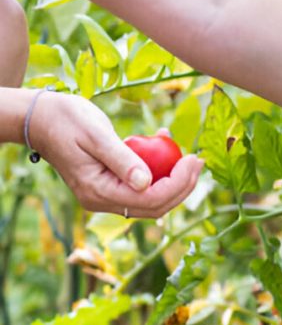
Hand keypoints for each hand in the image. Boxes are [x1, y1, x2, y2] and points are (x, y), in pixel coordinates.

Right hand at [28, 93, 202, 217]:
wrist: (40, 118)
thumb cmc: (65, 119)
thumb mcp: (95, 134)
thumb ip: (122, 159)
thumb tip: (146, 183)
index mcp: (98, 192)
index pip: (150, 200)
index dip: (178, 184)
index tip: (194, 160)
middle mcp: (103, 201)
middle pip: (156, 205)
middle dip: (182, 186)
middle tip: (198, 160)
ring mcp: (107, 196)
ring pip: (152, 199)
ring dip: (174, 179)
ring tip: (187, 154)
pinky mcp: (111, 186)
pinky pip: (143, 186)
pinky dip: (159, 171)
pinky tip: (164, 144)